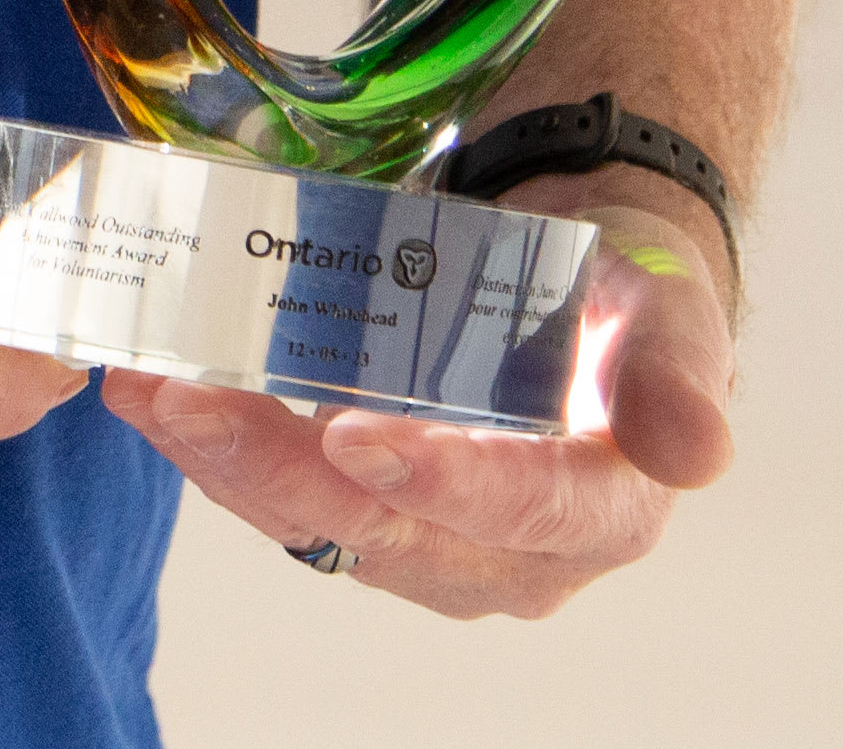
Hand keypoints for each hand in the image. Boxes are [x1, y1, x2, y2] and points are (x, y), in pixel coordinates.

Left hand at [98, 187, 732, 617]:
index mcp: (601, 511)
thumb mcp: (673, 314)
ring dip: (222, 459)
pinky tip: (154, 392)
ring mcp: (433, 540)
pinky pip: (287, 495)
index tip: (353, 435)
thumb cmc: (632, 298)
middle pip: (387, 529)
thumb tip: (698, 453)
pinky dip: (219, 446)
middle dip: (275, 468)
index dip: (438, 479)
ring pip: (318, 521)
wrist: (586, 290)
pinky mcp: (371, 512)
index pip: (519, 508)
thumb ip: (675, 377)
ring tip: (144, 387)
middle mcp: (511, 552)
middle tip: (187, 399)